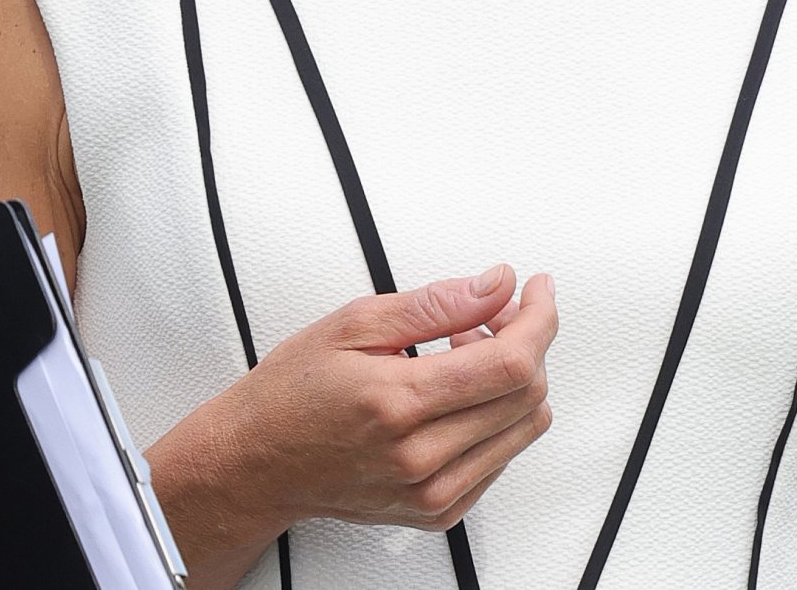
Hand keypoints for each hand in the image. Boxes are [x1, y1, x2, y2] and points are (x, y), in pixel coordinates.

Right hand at [223, 264, 555, 539]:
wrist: (257, 462)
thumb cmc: (293, 393)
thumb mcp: (355, 323)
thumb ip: (436, 303)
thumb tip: (496, 285)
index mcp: (399, 404)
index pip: (510, 365)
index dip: (538, 318)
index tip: (537, 290)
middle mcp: (420, 459)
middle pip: (526, 395)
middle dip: (527, 339)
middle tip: (496, 310)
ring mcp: (430, 493)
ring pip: (523, 428)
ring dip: (514, 377)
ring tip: (468, 348)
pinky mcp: (436, 511)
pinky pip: (501, 458)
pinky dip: (496, 415)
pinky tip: (460, 390)